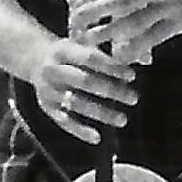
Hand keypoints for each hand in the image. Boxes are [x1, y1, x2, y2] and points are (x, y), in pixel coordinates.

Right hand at [25, 30, 147, 138]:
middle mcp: (53, 70)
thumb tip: (146, 59)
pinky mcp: (46, 107)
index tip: (132, 76)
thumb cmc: (71, 52)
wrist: (34, 58)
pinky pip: (64, 121)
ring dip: (101, 113)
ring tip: (123, 119)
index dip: (112, 68)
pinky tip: (97, 138)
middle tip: (133, 98)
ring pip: (76, 103)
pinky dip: (80, 130)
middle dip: (111, 90)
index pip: (91, 58)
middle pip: (84, 81)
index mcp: (63, 50)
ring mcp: (48, 90)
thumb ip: (109, 53)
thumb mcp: (83, 43)